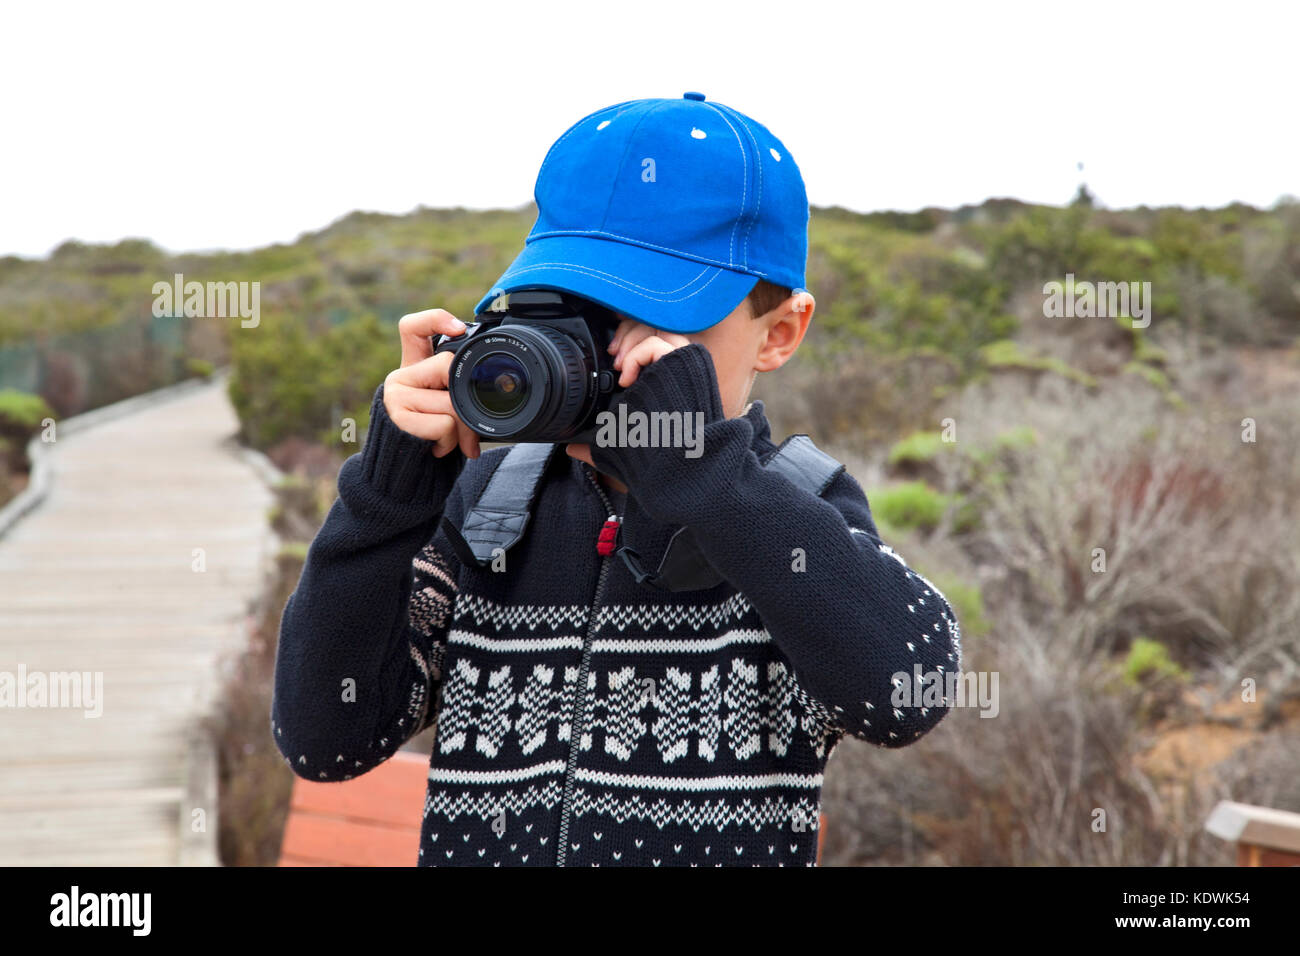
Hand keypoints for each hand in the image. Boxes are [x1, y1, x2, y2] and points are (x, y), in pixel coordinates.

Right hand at [382, 308, 480, 459]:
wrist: (407, 473)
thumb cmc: (434, 437)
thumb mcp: (448, 409)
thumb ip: (459, 391)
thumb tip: (492, 391)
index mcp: (414, 367)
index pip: (413, 328)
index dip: (435, 320)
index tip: (459, 328)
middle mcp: (400, 376)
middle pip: (447, 366)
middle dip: (467, 401)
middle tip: (468, 428)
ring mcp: (395, 394)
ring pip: (450, 401)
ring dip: (461, 430)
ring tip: (448, 441)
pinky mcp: (396, 416)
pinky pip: (443, 423)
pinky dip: (449, 442)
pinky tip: (436, 447)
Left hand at [565, 317, 690, 468]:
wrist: (676, 461)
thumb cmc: (653, 455)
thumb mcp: (618, 442)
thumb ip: (595, 441)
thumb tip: (572, 448)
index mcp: (665, 378)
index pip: (649, 341)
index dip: (628, 342)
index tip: (610, 357)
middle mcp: (677, 367)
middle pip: (653, 326)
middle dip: (626, 334)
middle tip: (612, 355)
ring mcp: (683, 363)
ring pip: (656, 327)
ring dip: (631, 338)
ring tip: (618, 363)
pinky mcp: (686, 363)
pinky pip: (657, 343)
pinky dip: (637, 355)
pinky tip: (628, 378)